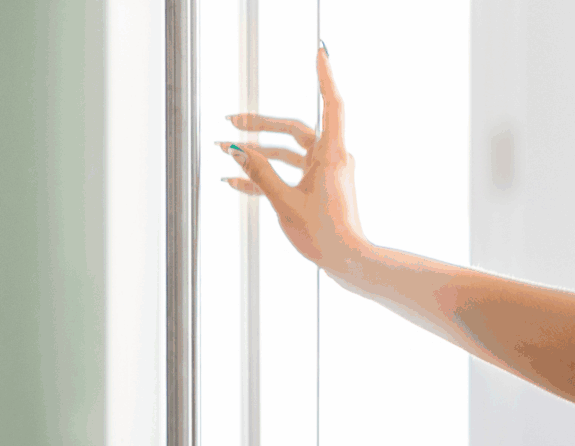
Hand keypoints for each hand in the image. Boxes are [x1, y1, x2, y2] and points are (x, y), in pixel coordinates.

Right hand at [219, 46, 367, 270]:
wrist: (349, 264)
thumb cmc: (325, 235)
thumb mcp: (284, 201)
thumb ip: (259, 173)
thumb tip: (236, 149)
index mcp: (332, 155)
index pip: (332, 105)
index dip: (325, 76)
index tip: (320, 52)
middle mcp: (333, 160)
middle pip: (295, 130)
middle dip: (261, 126)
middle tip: (231, 122)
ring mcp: (328, 174)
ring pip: (289, 153)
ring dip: (258, 153)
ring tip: (226, 152)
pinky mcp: (320, 189)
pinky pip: (291, 174)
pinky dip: (267, 175)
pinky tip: (236, 181)